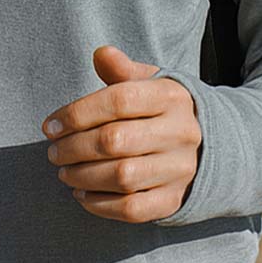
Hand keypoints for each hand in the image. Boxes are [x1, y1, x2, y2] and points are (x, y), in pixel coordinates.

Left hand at [40, 44, 201, 222]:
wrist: (210, 144)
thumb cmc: (162, 108)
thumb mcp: (148, 81)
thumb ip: (121, 69)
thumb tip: (100, 53)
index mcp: (170, 96)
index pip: (118, 100)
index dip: (78, 113)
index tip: (50, 125)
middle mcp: (180, 132)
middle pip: (116, 141)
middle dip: (74, 147)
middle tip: (53, 151)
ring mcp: (180, 169)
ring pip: (122, 177)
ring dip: (83, 176)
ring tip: (64, 171)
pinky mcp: (175, 200)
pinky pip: (133, 209)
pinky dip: (101, 204)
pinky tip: (82, 193)